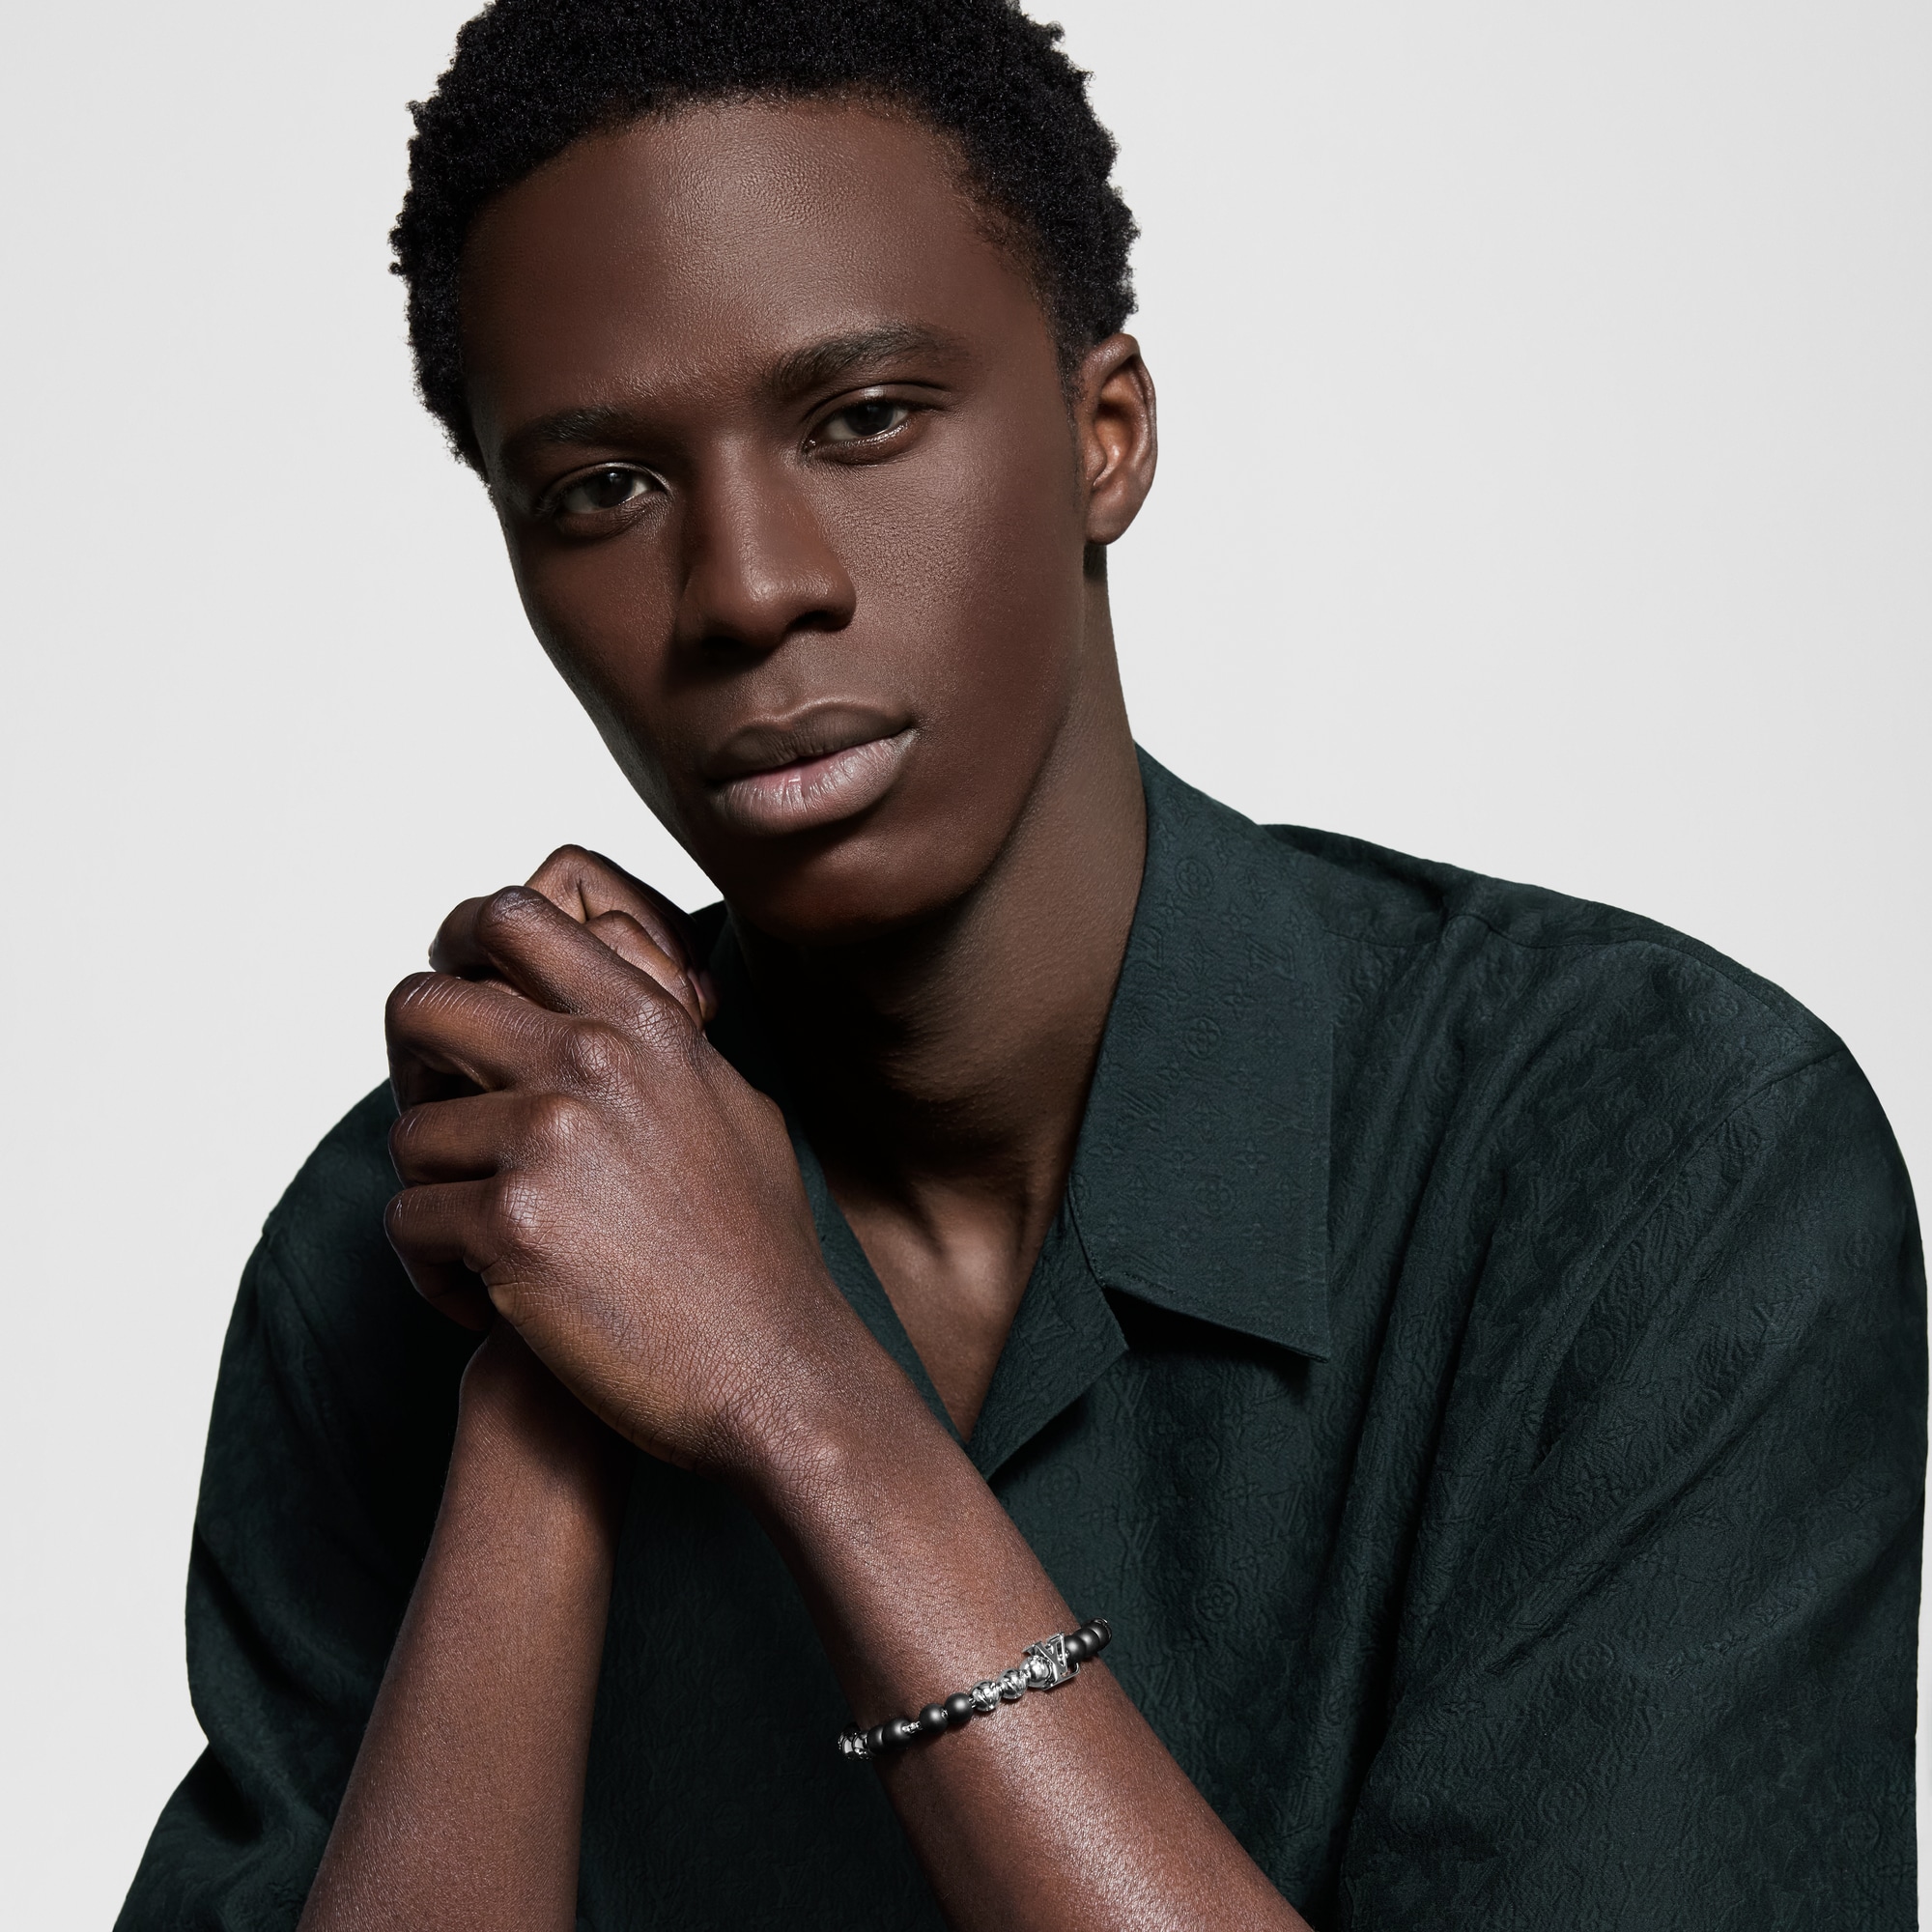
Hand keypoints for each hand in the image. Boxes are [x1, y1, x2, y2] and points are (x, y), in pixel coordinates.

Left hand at [383, 883, 873, 1475]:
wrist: (775, 1369)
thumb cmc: (755, 1251)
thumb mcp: (727, 1104)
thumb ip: (659, 1042)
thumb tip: (597, 1003)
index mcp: (643, 1019)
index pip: (509, 918)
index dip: (458, 959)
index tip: (461, 1030)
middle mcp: (594, 1057)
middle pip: (422, 1004)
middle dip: (410, 1073)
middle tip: (445, 1142)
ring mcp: (551, 1136)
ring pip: (409, 1133)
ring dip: (432, 1196)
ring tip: (481, 1253)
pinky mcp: (513, 1225)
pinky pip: (409, 1223)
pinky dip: (431, 1273)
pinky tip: (487, 1305)